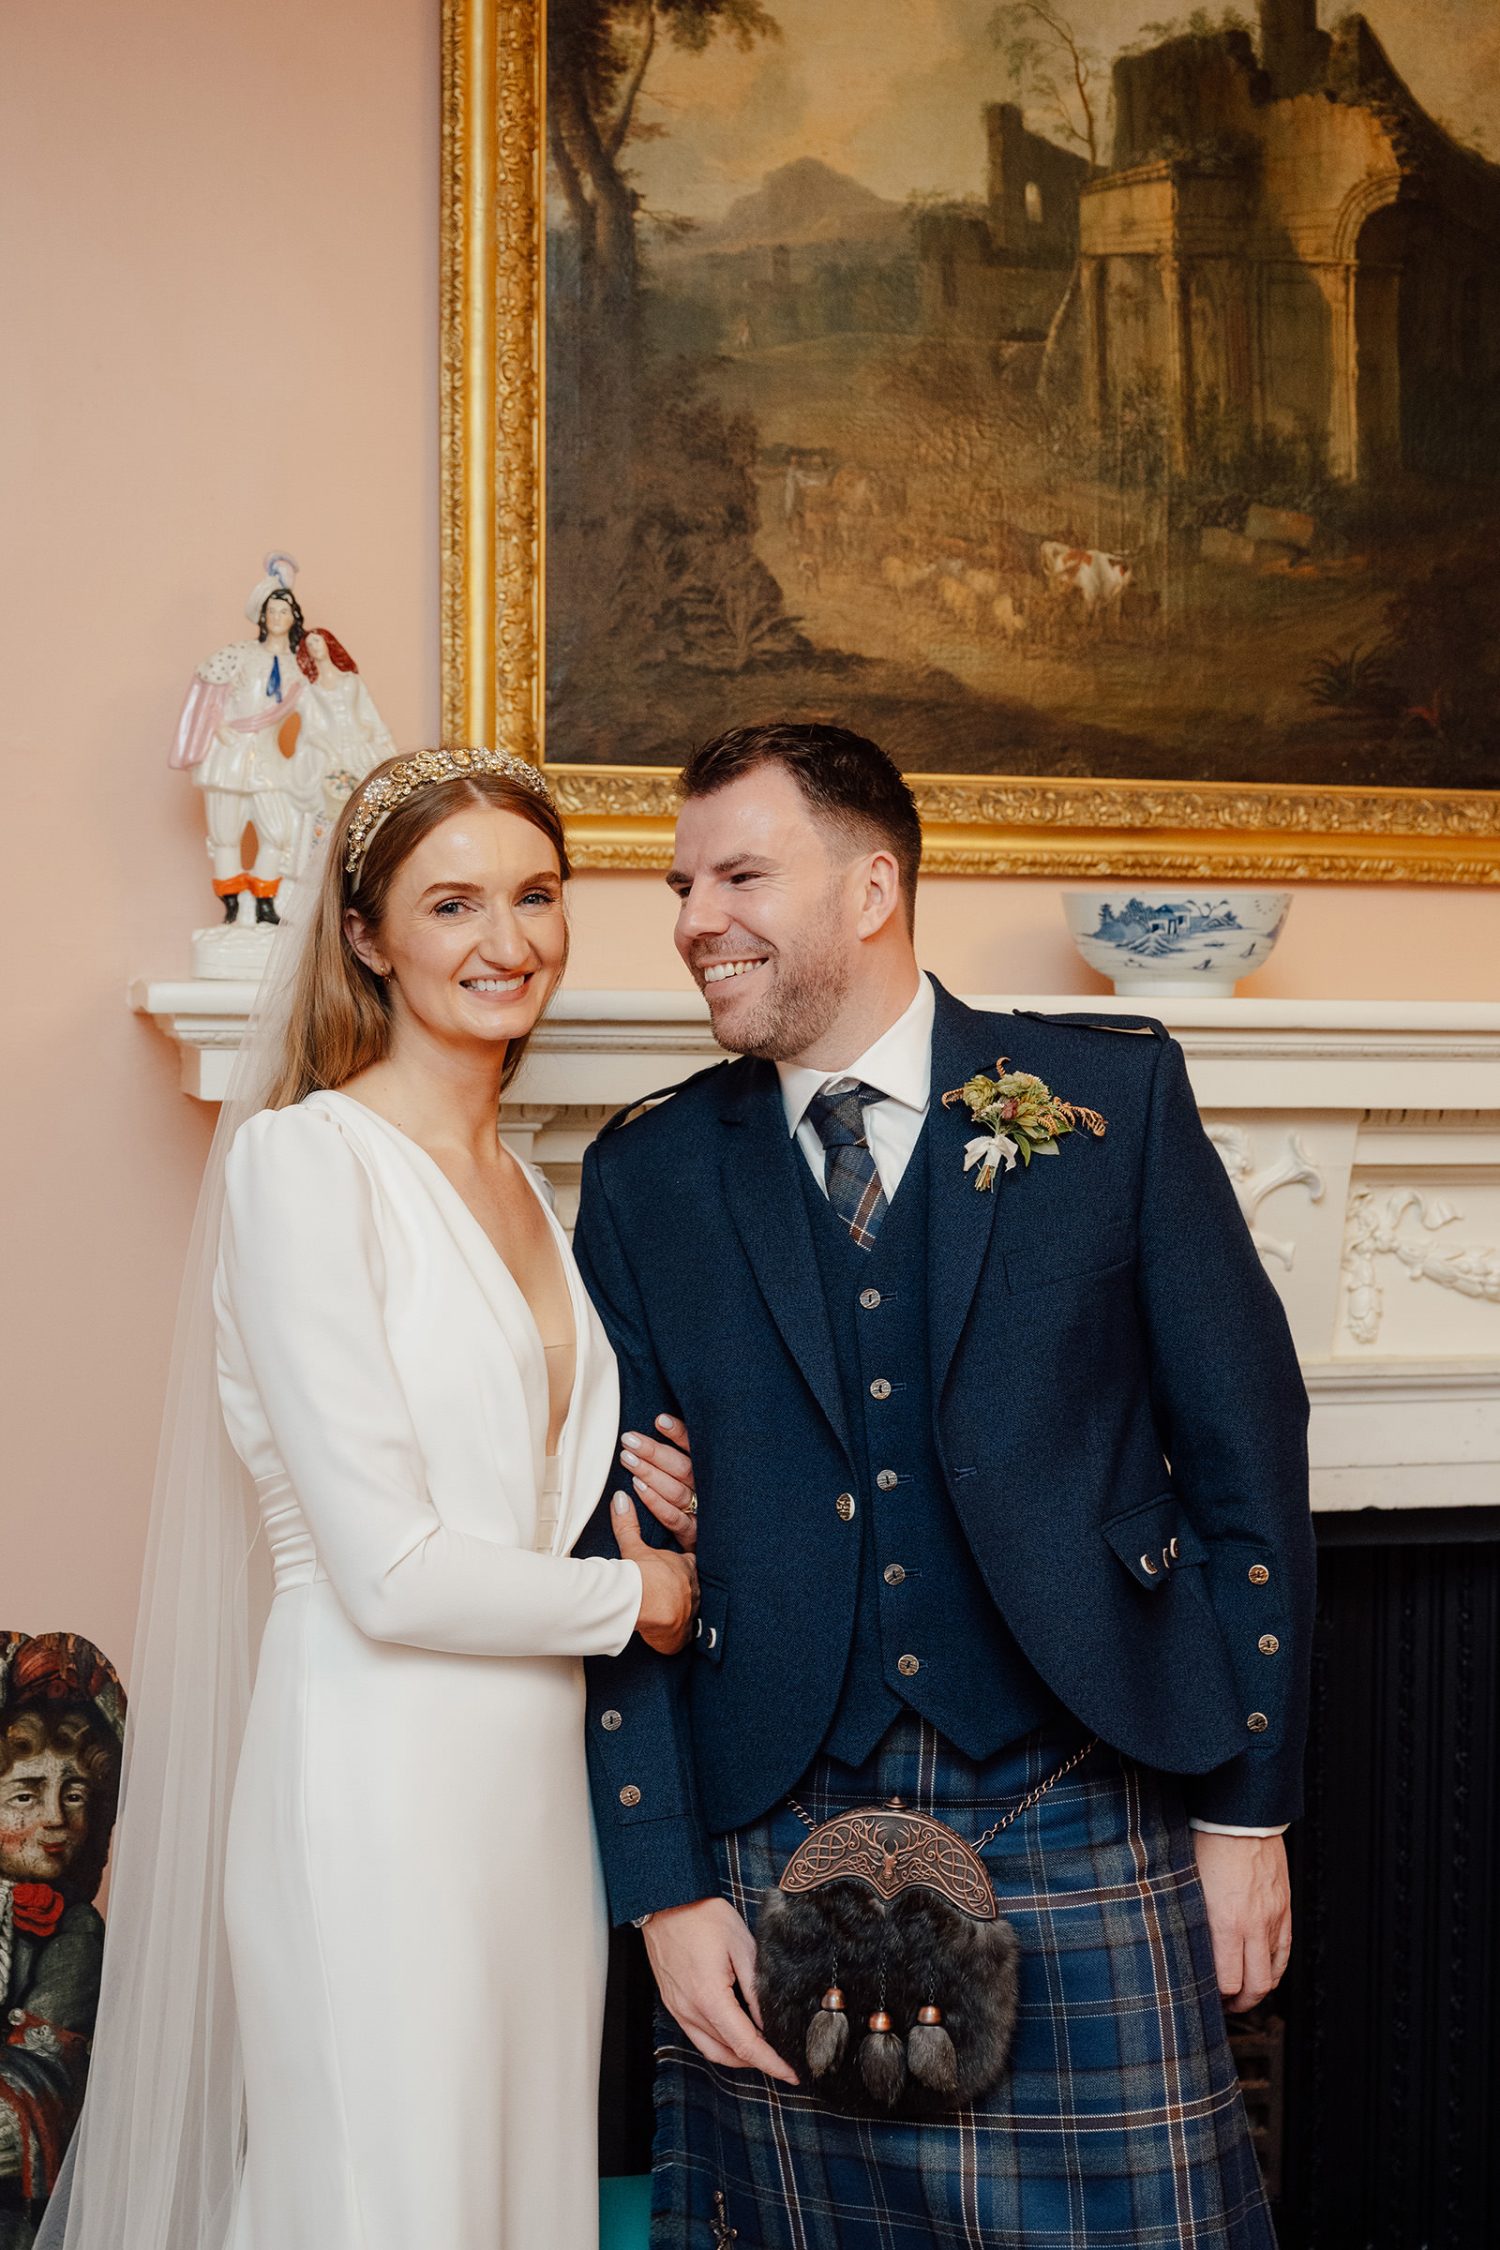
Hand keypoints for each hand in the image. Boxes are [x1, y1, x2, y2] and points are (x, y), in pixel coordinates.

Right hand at [611, 1491, 698, 1653]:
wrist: (649, 1604)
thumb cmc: (644, 1575)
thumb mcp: (634, 1547)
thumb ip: (628, 1524)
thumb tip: (620, 1498)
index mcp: (685, 1566)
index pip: (689, 1563)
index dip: (682, 1565)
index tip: (673, 1568)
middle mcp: (693, 1588)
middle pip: (693, 1587)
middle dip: (684, 1589)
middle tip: (671, 1592)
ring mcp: (691, 1611)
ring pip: (691, 1610)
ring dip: (682, 1611)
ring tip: (671, 1614)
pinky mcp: (684, 1632)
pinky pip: (684, 1632)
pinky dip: (677, 1633)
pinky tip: (670, 1634)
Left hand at [620, 1413, 697, 1551]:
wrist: (721, 1541)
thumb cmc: (695, 1498)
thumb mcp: (693, 1472)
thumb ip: (678, 1453)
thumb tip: (656, 1423)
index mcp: (710, 1469)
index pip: (695, 1447)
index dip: (679, 1433)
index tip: (659, 1420)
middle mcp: (709, 1488)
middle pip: (682, 1467)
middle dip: (654, 1452)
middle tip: (629, 1440)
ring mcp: (702, 1511)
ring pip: (675, 1491)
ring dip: (650, 1474)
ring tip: (628, 1460)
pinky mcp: (694, 1534)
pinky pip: (674, 1518)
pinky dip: (655, 1503)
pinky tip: (637, 1489)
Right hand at [644, 1896, 797, 2083]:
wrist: (666, 1902)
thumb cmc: (703, 1917)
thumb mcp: (742, 1946)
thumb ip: (756, 1989)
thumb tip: (770, 2022)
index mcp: (710, 1998)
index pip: (746, 2045)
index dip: (771, 2063)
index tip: (791, 2074)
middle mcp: (690, 2011)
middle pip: (729, 2053)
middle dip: (758, 2062)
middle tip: (782, 2058)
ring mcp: (678, 2009)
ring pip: (712, 2050)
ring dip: (738, 2056)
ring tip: (763, 2049)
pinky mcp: (673, 2004)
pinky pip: (698, 2036)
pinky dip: (719, 2043)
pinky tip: (735, 2032)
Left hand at [1193, 1831, 1291, 2011]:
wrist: (1239, 1818)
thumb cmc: (1207, 1845)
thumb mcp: (1190, 1887)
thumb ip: (1193, 1923)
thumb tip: (1188, 1953)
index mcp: (1225, 1921)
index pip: (1227, 1981)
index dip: (1217, 1996)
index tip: (1205, 1998)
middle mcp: (1253, 1925)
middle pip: (1255, 1986)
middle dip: (1239, 2004)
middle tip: (1225, 2005)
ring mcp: (1273, 1919)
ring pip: (1273, 1974)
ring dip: (1258, 1990)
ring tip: (1243, 1993)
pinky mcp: (1285, 1909)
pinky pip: (1285, 1952)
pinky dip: (1276, 1970)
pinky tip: (1263, 1973)